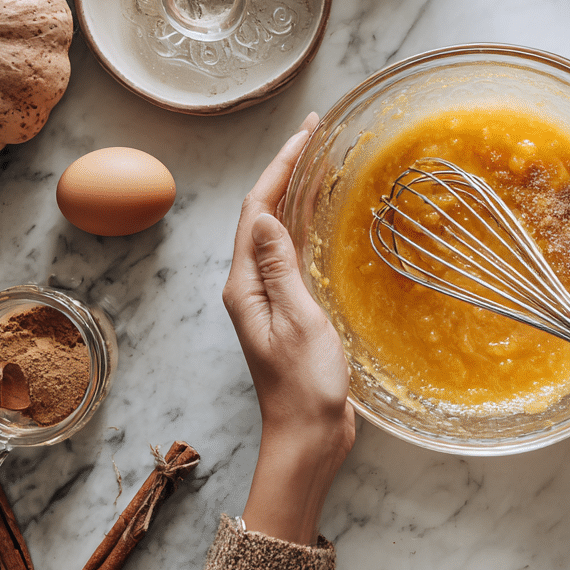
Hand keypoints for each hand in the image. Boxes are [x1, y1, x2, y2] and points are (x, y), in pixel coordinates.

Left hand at [222, 113, 354, 544]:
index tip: (306, 134)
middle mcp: (251, 285)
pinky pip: (293, 252)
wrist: (308, 435)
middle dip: (287, 170)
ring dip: (295, 193)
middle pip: (263, 213)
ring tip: (321, 161)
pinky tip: (323, 215)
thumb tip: (266, 215)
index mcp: (246, 285)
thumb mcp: (298, 322)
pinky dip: (306, 224)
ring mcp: (269, 296)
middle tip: (317, 134)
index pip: (256, 210)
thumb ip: (281, 268)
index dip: (280, 167)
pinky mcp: (289, 308)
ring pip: (278, 230)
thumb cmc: (306, 385)